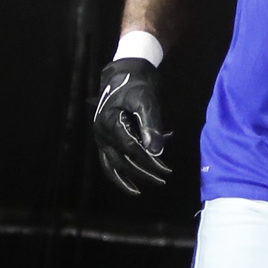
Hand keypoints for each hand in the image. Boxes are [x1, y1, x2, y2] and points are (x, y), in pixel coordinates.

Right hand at [93, 59, 170, 194]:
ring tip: (140, 190)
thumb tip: (156, 150)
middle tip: (163, 179)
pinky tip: (135, 178)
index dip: (149, 161)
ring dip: (127, 178)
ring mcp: (102, 139)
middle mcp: (102, 135)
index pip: (131, 149)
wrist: (125, 76)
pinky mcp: (106, 140)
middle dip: (143, 172)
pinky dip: (121, 172)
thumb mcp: (146, 102)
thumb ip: (151, 125)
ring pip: (111, 166)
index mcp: (110, 124)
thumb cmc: (137, 88)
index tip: (165, 170)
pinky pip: (110, 161)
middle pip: (122, 161)